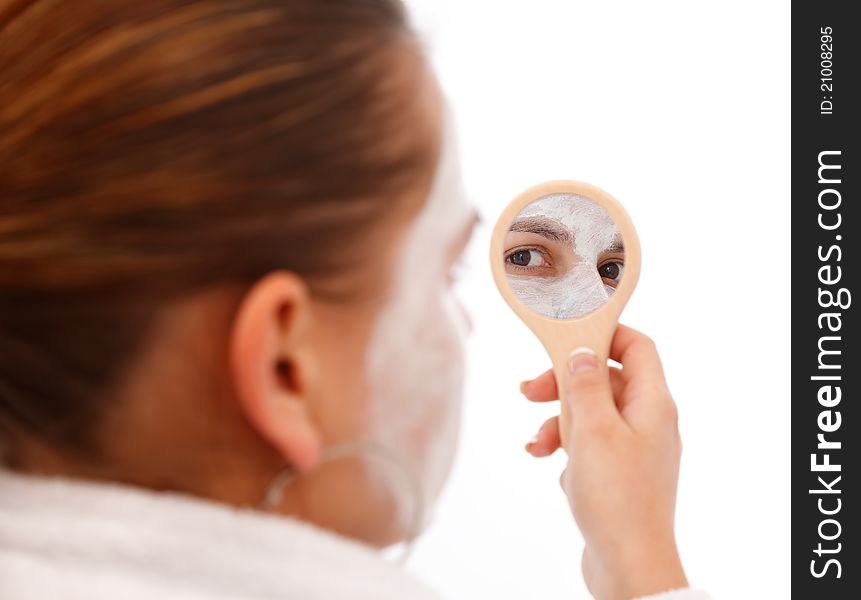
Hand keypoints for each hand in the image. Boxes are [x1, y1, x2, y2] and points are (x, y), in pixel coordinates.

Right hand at [520, 324, 688, 599]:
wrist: (629, 565)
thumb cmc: (616, 497)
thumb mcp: (593, 430)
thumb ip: (585, 386)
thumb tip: (583, 353)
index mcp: (653, 404)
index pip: (636, 346)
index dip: (603, 335)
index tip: (565, 338)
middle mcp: (649, 422)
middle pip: (605, 380)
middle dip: (564, 383)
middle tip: (529, 392)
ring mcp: (635, 449)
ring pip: (591, 414)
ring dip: (558, 421)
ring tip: (536, 444)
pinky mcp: (620, 474)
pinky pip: (590, 445)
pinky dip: (567, 448)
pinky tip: (554, 468)